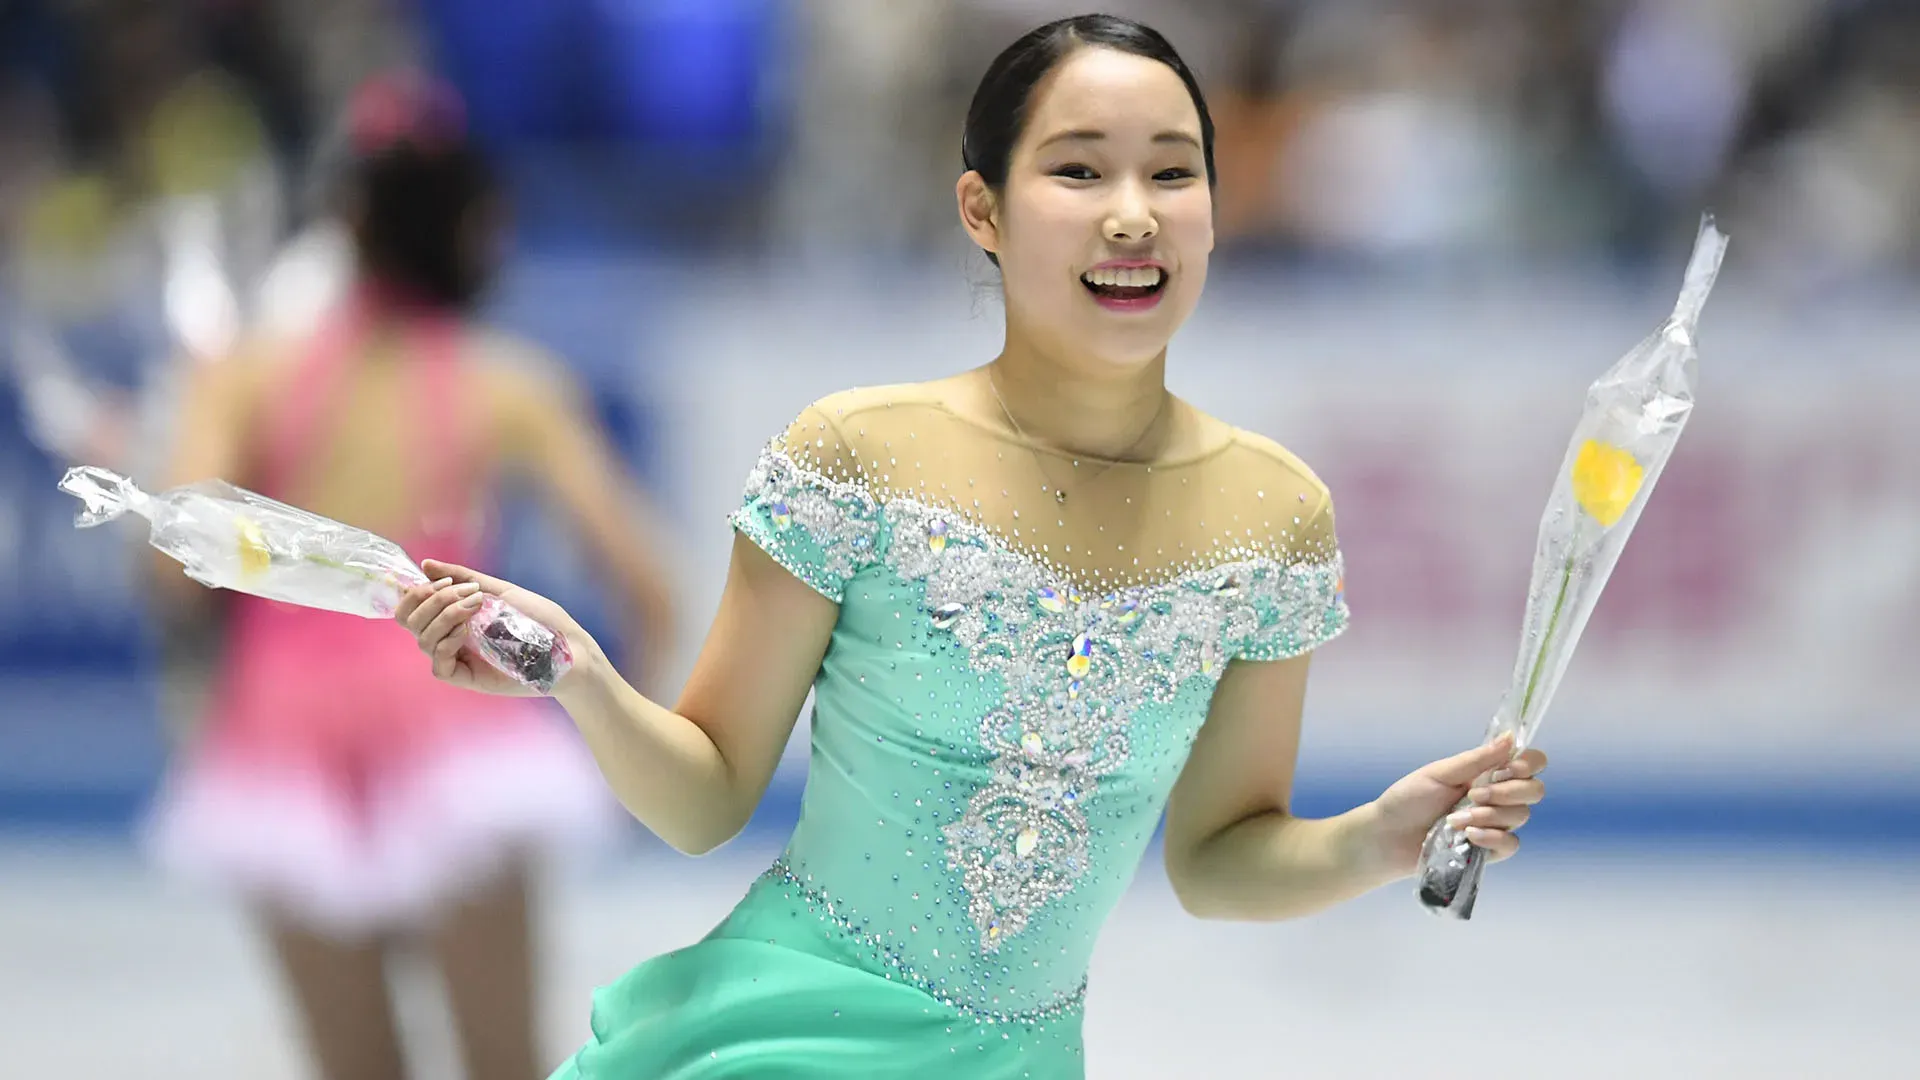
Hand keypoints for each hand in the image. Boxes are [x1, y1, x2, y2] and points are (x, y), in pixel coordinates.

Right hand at [395, 559, 597, 696]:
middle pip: (411, 623)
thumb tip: (426, 564)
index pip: (411, 609)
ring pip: (422, 641)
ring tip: (475, 607)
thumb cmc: (539, 619)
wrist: (567, 647)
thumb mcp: (500, 590)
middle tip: (466, 593)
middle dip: (432, 601)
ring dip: (445, 616)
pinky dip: (446, 644)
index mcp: (453, 617)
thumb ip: (463, 578)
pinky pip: (439, 665)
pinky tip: (466, 632)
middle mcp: (450, 637)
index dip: (415, 594)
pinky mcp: (467, 678)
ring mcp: (458, 658)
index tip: (441, 580)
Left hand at [1358, 733, 1548, 876]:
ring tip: (1456, 820)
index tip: (1507, 769)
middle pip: (1534, 791)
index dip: (1528, 764)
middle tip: (1473, 795)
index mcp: (1487, 772)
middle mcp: (1497, 796)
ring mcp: (1495, 824)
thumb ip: (1477, 759)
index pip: (1530, 763)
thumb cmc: (1408, 799)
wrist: (1387, 837)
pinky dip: (1492, 838)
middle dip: (1507, 792)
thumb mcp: (1440, 773)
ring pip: (1521, 816)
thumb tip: (1511, 737)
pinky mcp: (1489, 850)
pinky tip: (1469, 836)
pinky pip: (1511, 844)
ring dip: (1490, 816)